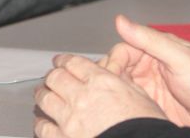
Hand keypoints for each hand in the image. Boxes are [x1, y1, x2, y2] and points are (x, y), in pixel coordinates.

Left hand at [34, 53, 165, 137]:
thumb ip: (123, 84)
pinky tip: (42, 122)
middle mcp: (82, 97)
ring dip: (43, 95)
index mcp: (102, 83)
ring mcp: (70, 119)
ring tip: (43, 96)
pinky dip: (40, 123)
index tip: (61, 62)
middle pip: (55, 77)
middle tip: (51, 79)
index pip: (73, 63)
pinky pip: (43, 127)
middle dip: (52, 76)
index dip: (64, 61)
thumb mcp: (143, 99)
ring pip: (44, 98)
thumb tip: (115, 75)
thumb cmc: (149, 130)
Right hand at [100, 15, 189, 125]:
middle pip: (118, 65)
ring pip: (120, 82)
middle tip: (108, 86)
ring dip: (114, 88)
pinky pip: (128, 99)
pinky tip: (121, 105)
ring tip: (113, 97)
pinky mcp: (149, 103)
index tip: (111, 72)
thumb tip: (121, 20)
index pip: (124, 48)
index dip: (115, 59)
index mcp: (157, 49)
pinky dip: (121, 101)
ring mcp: (149, 85)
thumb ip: (150, 39)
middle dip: (110, 74)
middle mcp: (150, 65)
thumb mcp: (180, 58)